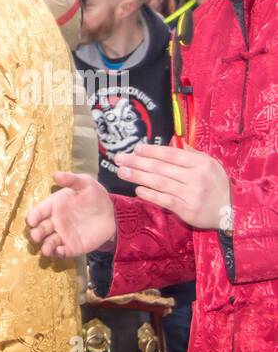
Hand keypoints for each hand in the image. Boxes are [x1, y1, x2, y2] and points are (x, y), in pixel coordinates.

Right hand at [26, 172, 115, 257]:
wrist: (112, 213)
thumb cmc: (95, 196)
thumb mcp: (85, 183)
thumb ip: (71, 179)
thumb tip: (55, 175)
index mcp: (54, 206)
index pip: (38, 212)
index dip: (33, 216)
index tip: (31, 220)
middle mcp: (55, 222)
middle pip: (40, 229)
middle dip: (36, 233)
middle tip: (35, 236)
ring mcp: (63, 235)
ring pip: (49, 242)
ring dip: (46, 247)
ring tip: (46, 250)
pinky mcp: (72, 246)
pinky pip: (63, 252)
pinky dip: (59, 254)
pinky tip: (59, 252)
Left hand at [113, 144, 231, 230]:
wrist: (232, 210)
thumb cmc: (218, 185)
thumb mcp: (211, 165)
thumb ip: (192, 155)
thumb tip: (174, 142)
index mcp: (201, 163)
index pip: (171, 155)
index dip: (152, 151)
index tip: (136, 148)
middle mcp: (195, 177)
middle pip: (161, 167)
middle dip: (137, 162)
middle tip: (119, 159)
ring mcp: (190, 194)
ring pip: (159, 183)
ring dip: (138, 176)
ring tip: (122, 172)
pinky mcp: (186, 209)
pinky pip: (164, 200)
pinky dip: (150, 194)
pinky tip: (137, 190)